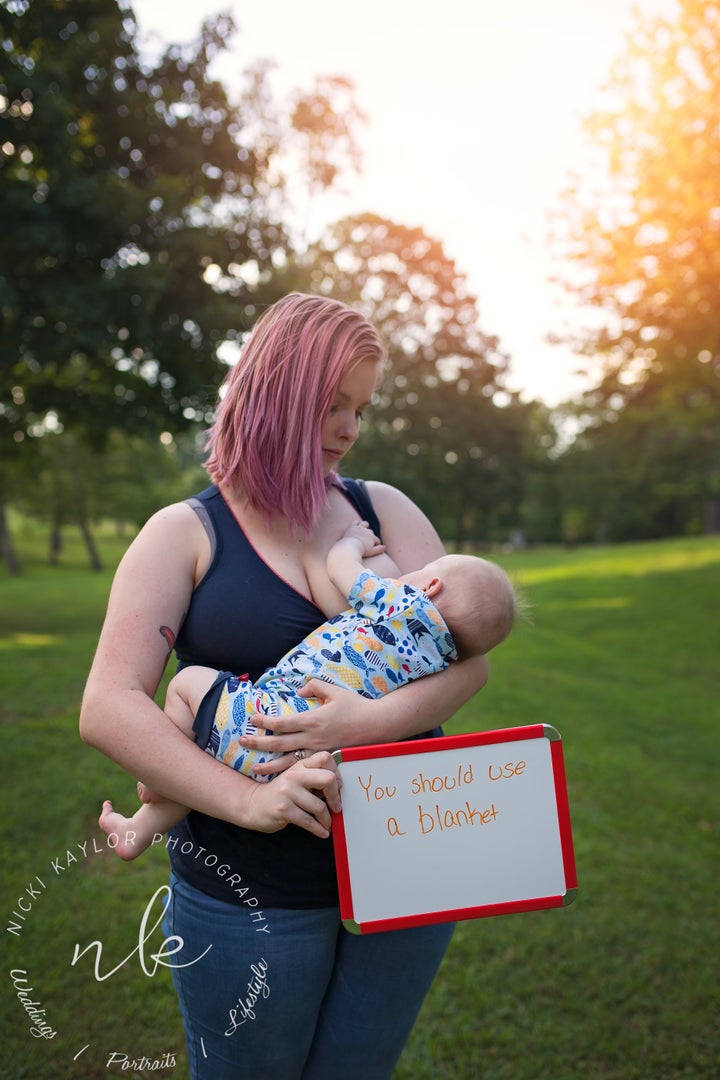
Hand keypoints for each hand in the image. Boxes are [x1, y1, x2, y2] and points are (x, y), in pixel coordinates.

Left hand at [240, 681, 373, 765]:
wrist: (377, 725)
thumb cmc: (356, 706)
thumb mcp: (335, 691)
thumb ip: (315, 686)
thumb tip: (300, 689)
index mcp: (313, 719)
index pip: (282, 722)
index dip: (265, 721)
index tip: (252, 719)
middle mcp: (313, 738)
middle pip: (280, 743)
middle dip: (259, 743)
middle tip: (242, 742)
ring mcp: (320, 751)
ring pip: (290, 761)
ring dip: (271, 765)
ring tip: (255, 769)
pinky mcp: (327, 759)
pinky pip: (305, 767)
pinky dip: (291, 773)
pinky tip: (281, 776)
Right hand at [243, 751, 341, 837]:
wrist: (254, 804)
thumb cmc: (281, 793)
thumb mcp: (295, 778)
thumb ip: (313, 777)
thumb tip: (339, 786)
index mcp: (299, 764)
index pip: (325, 758)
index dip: (336, 772)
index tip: (337, 786)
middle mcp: (294, 775)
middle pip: (328, 779)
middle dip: (336, 796)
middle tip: (337, 806)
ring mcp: (287, 792)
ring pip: (319, 806)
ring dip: (327, 819)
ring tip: (327, 823)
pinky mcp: (283, 810)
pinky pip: (308, 822)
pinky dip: (319, 830)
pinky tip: (322, 832)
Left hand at [340, 519, 385, 559]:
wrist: (350, 547)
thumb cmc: (361, 551)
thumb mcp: (372, 552)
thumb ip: (379, 549)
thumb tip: (385, 547)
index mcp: (372, 538)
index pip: (377, 540)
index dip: (377, 544)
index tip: (375, 547)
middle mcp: (367, 531)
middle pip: (371, 532)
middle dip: (370, 536)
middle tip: (368, 541)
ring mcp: (360, 528)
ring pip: (365, 524)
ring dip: (365, 526)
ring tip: (364, 529)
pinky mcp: (352, 527)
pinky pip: (356, 522)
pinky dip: (357, 524)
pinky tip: (356, 526)